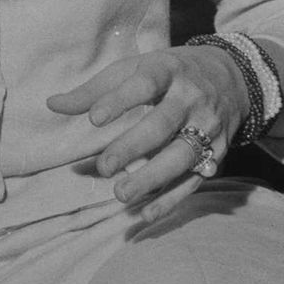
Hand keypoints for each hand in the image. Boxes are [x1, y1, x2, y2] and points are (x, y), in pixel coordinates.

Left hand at [46, 46, 249, 224]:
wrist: (232, 76)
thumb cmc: (167, 73)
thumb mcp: (134, 69)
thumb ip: (94, 90)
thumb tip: (51, 104)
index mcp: (167, 71)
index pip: (144, 83)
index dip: (120, 101)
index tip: (94, 120)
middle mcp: (191, 99)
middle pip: (163, 124)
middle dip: (134, 147)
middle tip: (104, 167)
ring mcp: (208, 127)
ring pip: (183, 155)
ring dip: (153, 178)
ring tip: (121, 194)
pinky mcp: (218, 152)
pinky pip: (195, 179)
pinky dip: (172, 198)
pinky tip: (146, 214)